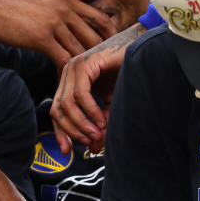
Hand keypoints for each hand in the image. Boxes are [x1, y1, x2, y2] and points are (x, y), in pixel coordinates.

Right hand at [0, 0, 117, 69]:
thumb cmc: (13, 7)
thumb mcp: (43, 1)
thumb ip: (61, 10)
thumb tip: (74, 25)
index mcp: (68, 0)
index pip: (102, 19)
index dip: (111, 39)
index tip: (109, 54)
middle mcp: (65, 9)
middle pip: (95, 38)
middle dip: (100, 58)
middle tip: (101, 74)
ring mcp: (54, 23)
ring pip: (80, 50)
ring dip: (83, 69)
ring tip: (86, 82)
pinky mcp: (41, 38)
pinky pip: (62, 59)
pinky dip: (65, 72)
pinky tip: (64, 80)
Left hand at [49, 22, 145, 153]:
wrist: (142, 48)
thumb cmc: (128, 73)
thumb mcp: (112, 103)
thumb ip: (101, 123)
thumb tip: (93, 147)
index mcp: (70, 82)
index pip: (57, 111)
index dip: (60, 132)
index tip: (65, 151)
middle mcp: (67, 74)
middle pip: (57, 110)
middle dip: (71, 131)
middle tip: (91, 143)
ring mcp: (74, 67)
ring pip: (66, 104)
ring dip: (82, 123)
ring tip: (98, 135)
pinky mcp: (85, 63)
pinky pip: (81, 94)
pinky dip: (90, 111)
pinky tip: (102, 120)